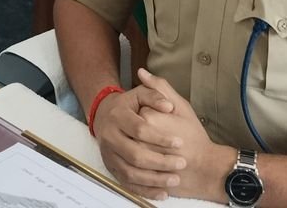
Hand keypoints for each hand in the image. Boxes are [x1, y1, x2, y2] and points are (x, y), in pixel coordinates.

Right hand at [91, 84, 184, 200]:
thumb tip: (168, 105)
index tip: (179, 142)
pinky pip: (128, 184)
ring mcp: (109, 154)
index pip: (139, 129)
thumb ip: (156, 94)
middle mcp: (110, 136)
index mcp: (118, 115)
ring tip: (175, 178)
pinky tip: (162, 192)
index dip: (160, 137)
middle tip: (181, 163)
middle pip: (135, 154)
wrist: (105, 116)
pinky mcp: (111, 168)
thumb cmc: (129, 106)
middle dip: (161, 161)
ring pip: (131, 172)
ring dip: (155, 179)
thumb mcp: (141, 94)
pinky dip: (146, 190)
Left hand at [130, 69, 234, 201]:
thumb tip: (141, 71)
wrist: (207, 167)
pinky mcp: (142, 176)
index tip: (163, 120)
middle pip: (131, 128)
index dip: (151, 113)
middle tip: (162, 135)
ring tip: (157, 148)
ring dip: (140, 146)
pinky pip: (132, 168)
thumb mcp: (181, 106)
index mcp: (149, 118)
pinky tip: (151, 163)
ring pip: (130, 147)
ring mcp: (140, 160)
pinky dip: (138, 165)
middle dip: (144, 131)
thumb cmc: (195, 136)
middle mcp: (141, 138)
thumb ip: (160, 87)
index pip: (136, 108)